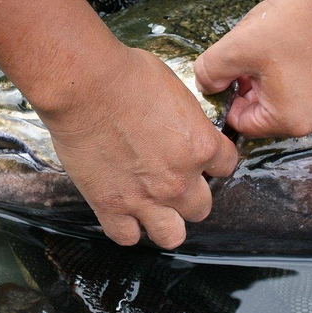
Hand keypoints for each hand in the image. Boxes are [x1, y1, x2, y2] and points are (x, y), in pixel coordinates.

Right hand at [41, 47, 237, 248]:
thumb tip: (181, 121)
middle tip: (173, 180)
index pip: (226, 166)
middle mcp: (178, 179)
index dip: (213, 161)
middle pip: (201, 207)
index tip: (200, 157)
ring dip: (165, 222)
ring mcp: (145, 197)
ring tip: (153, 207)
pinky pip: (126, 236)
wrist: (86, 86)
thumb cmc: (127, 75)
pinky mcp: (110, 205)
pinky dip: (126, 227)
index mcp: (200, 146)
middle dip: (190, 195)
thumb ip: (185, 117)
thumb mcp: (175, 88)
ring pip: (171, 235)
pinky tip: (122, 211)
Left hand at [194, 0, 311, 137]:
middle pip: (263, 113)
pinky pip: (303, 91)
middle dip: (252, 86)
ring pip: (282, 101)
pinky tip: (292, 49)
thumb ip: (210, 71)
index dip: (231, 95)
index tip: (235, 70)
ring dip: (270, 79)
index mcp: (289, 121)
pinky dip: (291, 75)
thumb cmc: (298, 23)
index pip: (241, 122)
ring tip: (275, 49)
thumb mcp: (238, 46)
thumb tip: (205, 86)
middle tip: (254, 54)